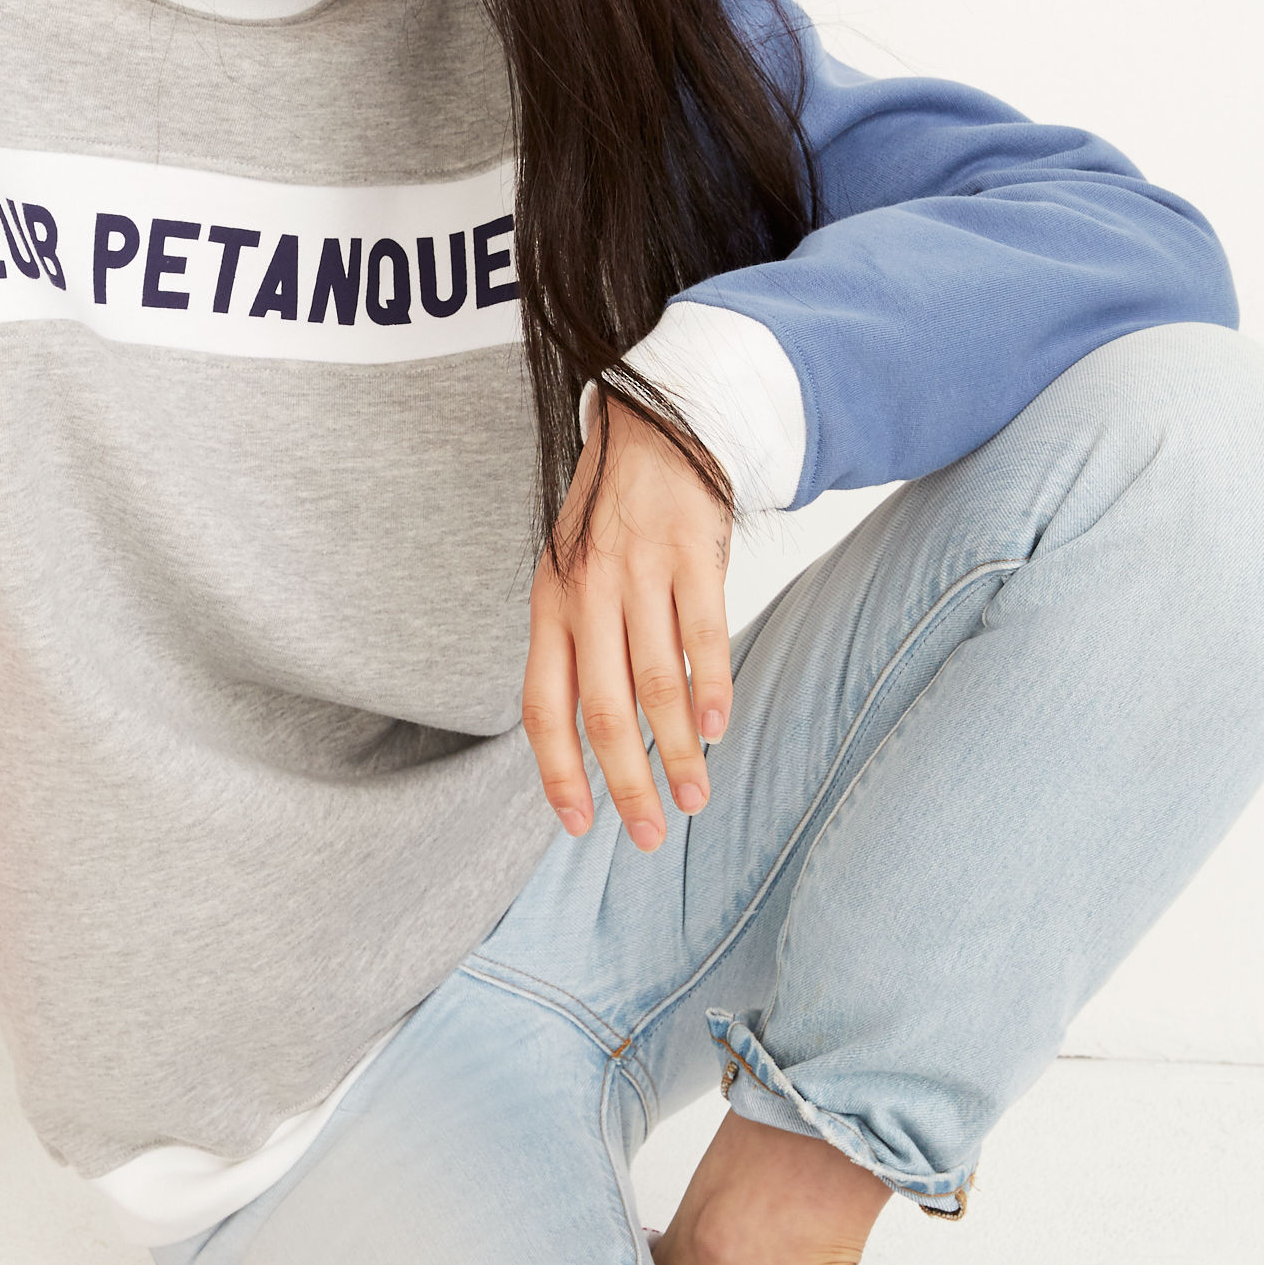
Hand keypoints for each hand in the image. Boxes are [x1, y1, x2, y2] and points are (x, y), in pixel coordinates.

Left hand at [522, 392, 732, 851]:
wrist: (653, 429)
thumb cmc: (610, 519)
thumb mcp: (570, 578)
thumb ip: (576, 650)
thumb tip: (593, 739)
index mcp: (549, 607)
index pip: (544, 707)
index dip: (558, 771)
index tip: (578, 824)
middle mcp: (587, 594)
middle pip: (604, 710)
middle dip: (626, 782)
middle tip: (649, 835)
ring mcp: (640, 573)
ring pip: (656, 682)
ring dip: (677, 750)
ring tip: (693, 798)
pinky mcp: (693, 554)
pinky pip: (702, 632)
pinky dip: (711, 685)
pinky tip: (719, 728)